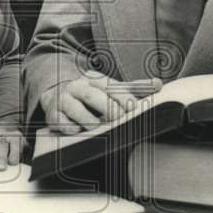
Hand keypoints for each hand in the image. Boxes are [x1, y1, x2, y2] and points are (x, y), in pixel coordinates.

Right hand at [39, 71, 163, 134]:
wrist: (58, 93)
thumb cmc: (92, 95)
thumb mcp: (111, 89)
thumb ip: (134, 88)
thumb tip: (159, 85)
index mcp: (95, 80)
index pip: (110, 87)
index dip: (123, 97)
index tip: (133, 109)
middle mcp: (78, 87)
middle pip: (92, 94)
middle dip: (106, 107)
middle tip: (119, 119)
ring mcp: (64, 100)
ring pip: (73, 106)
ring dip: (86, 117)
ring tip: (98, 127)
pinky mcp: (53, 113)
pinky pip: (58, 119)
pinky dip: (67, 126)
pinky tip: (76, 132)